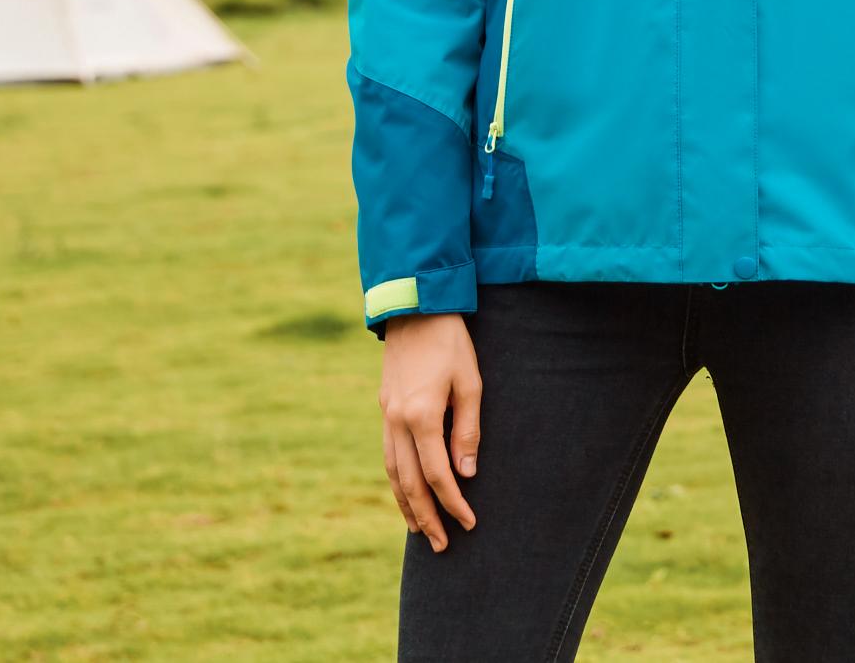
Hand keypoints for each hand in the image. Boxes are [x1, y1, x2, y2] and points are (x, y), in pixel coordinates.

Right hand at [380, 312, 481, 551]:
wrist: (415, 308)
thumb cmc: (451, 343)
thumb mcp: (470, 382)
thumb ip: (467, 430)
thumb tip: (466, 474)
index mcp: (420, 416)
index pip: (438, 474)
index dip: (454, 503)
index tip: (469, 523)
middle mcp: (397, 422)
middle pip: (410, 483)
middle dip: (426, 516)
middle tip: (441, 546)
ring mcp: (386, 417)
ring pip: (393, 473)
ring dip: (406, 504)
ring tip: (419, 530)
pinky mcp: (384, 410)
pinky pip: (388, 456)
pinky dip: (396, 481)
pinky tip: (405, 493)